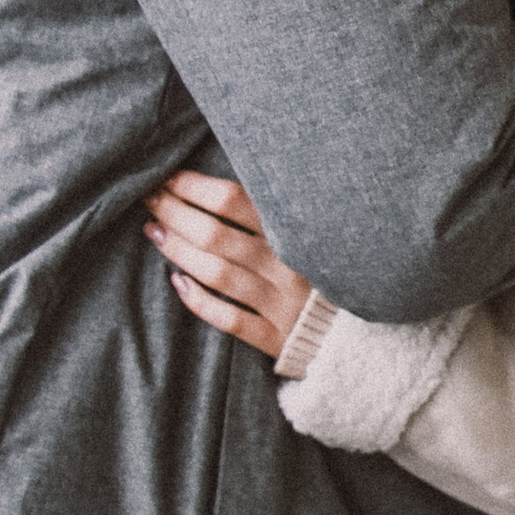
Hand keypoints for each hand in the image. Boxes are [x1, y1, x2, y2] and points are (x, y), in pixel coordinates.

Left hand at [145, 172, 316, 361]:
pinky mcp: (277, 337)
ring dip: (178, 251)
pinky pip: (230, 320)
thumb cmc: (330, 265)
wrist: (365, 328)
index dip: (193, 187)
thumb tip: (222, 179)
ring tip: (154, 231)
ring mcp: (282, 304)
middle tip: (150, 199)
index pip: (233, 201)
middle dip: (175, 213)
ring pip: (218, 274)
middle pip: (217, 236)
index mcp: (296, 231)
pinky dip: (199, 300)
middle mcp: (289, 265)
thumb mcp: (316, 228)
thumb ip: (279, 208)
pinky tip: (176, 282)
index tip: (166, 177)